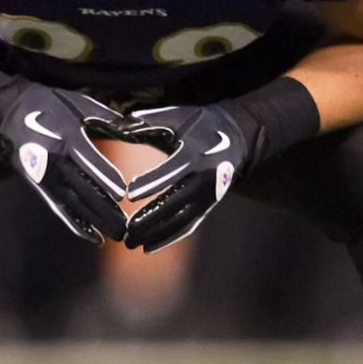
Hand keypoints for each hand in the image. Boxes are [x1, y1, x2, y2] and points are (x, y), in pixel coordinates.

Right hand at [0, 82, 138, 242]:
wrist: (8, 111)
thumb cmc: (49, 104)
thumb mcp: (78, 103)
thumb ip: (106, 118)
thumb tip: (136, 129)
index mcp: (65, 135)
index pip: (87, 159)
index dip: (104, 176)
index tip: (122, 193)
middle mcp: (54, 159)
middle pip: (81, 187)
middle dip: (103, 208)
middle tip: (126, 225)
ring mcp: (45, 175)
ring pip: (72, 202)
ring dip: (94, 220)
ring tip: (116, 234)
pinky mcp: (38, 185)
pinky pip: (58, 207)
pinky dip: (75, 223)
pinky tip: (91, 236)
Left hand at [122, 103, 248, 252]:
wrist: (237, 137)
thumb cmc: (200, 124)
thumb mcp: (179, 116)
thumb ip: (153, 119)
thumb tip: (125, 121)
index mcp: (197, 154)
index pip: (172, 171)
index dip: (151, 183)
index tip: (128, 194)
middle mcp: (206, 178)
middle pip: (176, 202)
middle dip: (150, 218)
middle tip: (126, 230)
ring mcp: (209, 195)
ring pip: (181, 220)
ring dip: (156, 234)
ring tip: (130, 243)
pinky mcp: (208, 206)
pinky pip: (189, 226)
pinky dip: (169, 238)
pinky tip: (148, 248)